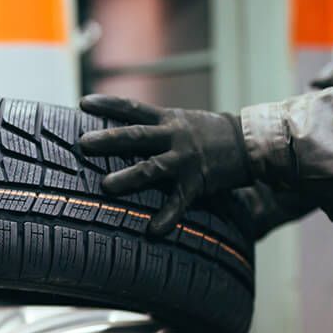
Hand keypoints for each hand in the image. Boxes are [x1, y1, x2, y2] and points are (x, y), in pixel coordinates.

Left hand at [79, 95, 251, 235]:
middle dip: (109, 139)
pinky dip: (167, 217)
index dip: (107, 105)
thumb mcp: (182, 122)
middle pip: (136, 135)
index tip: (83, 103)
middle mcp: (174, 136)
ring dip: (129, 177)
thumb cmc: (209, 134)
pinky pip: (179, 202)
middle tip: (83, 143)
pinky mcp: (197, 182)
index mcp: (167, 119)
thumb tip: (123, 131)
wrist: (249, 143)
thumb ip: (155, 127)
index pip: (132, 108)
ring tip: (106, 186)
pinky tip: (153, 230)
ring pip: (152, 168)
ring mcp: (185, 159)